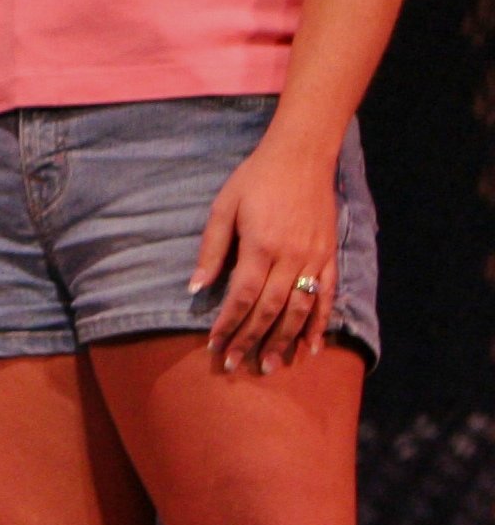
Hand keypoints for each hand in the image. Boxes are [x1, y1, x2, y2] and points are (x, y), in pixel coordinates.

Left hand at [195, 134, 338, 372]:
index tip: (215, 346)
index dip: (228, 324)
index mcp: (261, 246)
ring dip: (284, 341)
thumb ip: (212, 249)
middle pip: (270, 310)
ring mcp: (315, 259)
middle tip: (236, 367)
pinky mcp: (330, 257)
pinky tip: (311, 347)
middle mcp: (291, 258)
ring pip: (300, 310)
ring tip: (269, 366)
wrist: (302, 157)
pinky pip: (328, 298)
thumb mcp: (224, 207)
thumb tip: (195, 287)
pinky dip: (320, 325)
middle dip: (250, 340)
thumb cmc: (255, 180)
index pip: (242, 296)